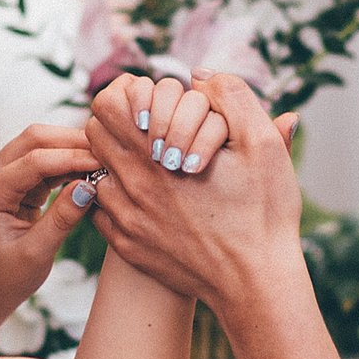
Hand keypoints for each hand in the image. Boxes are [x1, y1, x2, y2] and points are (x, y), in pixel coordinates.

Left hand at [0, 124, 99, 356]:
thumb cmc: (3, 279)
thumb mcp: (36, 254)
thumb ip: (62, 218)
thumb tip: (90, 186)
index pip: (35, 160)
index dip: (72, 158)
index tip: (104, 163)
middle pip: (35, 138)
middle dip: (72, 141)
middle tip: (109, 154)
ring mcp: (2, 175)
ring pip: (39, 143)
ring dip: (71, 148)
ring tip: (104, 162)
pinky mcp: (16, 183)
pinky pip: (43, 160)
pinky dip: (67, 162)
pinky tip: (90, 171)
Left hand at [84, 71, 301, 316]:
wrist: (256, 283)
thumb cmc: (264, 212)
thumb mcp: (262, 144)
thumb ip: (231, 97)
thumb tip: (199, 76)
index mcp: (156, 155)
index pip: (107, 106)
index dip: (128, 97)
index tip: (154, 107)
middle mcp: (131, 186)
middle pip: (95, 136)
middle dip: (120, 127)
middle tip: (152, 133)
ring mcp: (126, 220)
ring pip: (98, 175)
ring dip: (119, 166)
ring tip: (154, 170)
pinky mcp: (129, 247)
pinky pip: (102, 213)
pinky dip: (119, 202)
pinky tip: (151, 204)